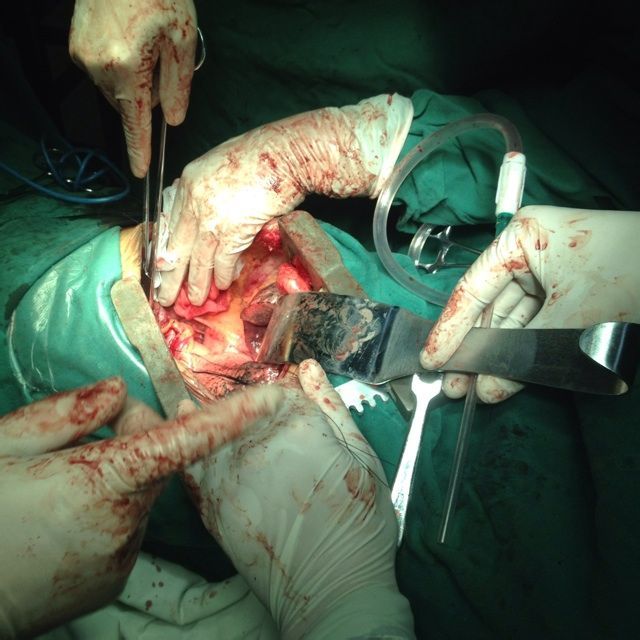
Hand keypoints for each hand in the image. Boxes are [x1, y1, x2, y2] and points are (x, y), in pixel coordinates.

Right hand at [0, 377, 281, 637]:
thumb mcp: (4, 446)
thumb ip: (68, 414)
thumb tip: (122, 390)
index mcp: (100, 481)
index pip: (183, 442)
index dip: (230, 418)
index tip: (269, 399)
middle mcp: (124, 523)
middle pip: (157, 465)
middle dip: (140, 442)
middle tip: (98, 432)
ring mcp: (121, 557)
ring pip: (140, 499)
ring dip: (120, 483)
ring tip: (66, 489)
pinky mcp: (114, 580)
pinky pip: (127, 531)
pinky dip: (111, 517)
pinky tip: (69, 522)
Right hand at [69, 0, 196, 176]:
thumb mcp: (180, 39)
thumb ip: (178, 85)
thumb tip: (173, 118)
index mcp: (126, 67)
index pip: (135, 122)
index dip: (139, 149)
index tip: (140, 172)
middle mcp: (98, 66)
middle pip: (129, 104)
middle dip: (148, 94)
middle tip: (161, 58)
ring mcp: (83, 56)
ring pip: (116, 89)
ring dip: (134, 79)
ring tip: (144, 44)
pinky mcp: (76, 46)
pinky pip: (103, 72)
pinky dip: (119, 66)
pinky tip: (128, 40)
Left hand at [156, 94, 412, 304]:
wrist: (287, 153)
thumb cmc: (262, 155)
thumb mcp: (221, 164)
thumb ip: (205, 188)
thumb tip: (201, 213)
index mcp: (188, 181)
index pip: (169, 223)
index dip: (166, 250)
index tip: (163, 266)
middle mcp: (194, 200)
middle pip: (177, 247)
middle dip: (171, 276)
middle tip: (165, 296)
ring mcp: (212, 216)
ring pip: (198, 259)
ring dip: (198, 283)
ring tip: (196, 300)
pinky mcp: (233, 229)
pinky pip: (224, 260)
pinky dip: (224, 275)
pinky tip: (224, 286)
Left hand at [181, 360, 414, 638]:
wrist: (332, 589)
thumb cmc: (358, 524)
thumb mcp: (363, 458)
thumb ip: (333, 408)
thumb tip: (309, 369)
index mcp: (298, 426)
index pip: (278, 392)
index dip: (286, 397)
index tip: (294, 407)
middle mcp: (255, 442)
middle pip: (242, 406)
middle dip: (252, 406)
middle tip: (264, 419)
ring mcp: (228, 473)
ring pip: (212, 426)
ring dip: (216, 415)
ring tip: (224, 415)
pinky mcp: (211, 504)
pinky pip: (190, 461)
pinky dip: (189, 438)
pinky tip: (188, 423)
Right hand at [421, 205, 639, 402]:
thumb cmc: (628, 277)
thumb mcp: (569, 320)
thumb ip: (521, 357)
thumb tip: (485, 391)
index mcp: (522, 237)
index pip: (473, 288)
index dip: (450, 329)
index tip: (431, 362)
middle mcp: (529, 250)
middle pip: (489, 306)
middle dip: (475, 349)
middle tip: (453, 386)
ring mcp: (549, 270)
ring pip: (512, 318)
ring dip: (498, 354)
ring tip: (477, 389)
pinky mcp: (567, 290)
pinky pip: (535, 322)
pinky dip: (524, 349)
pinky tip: (507, 376)